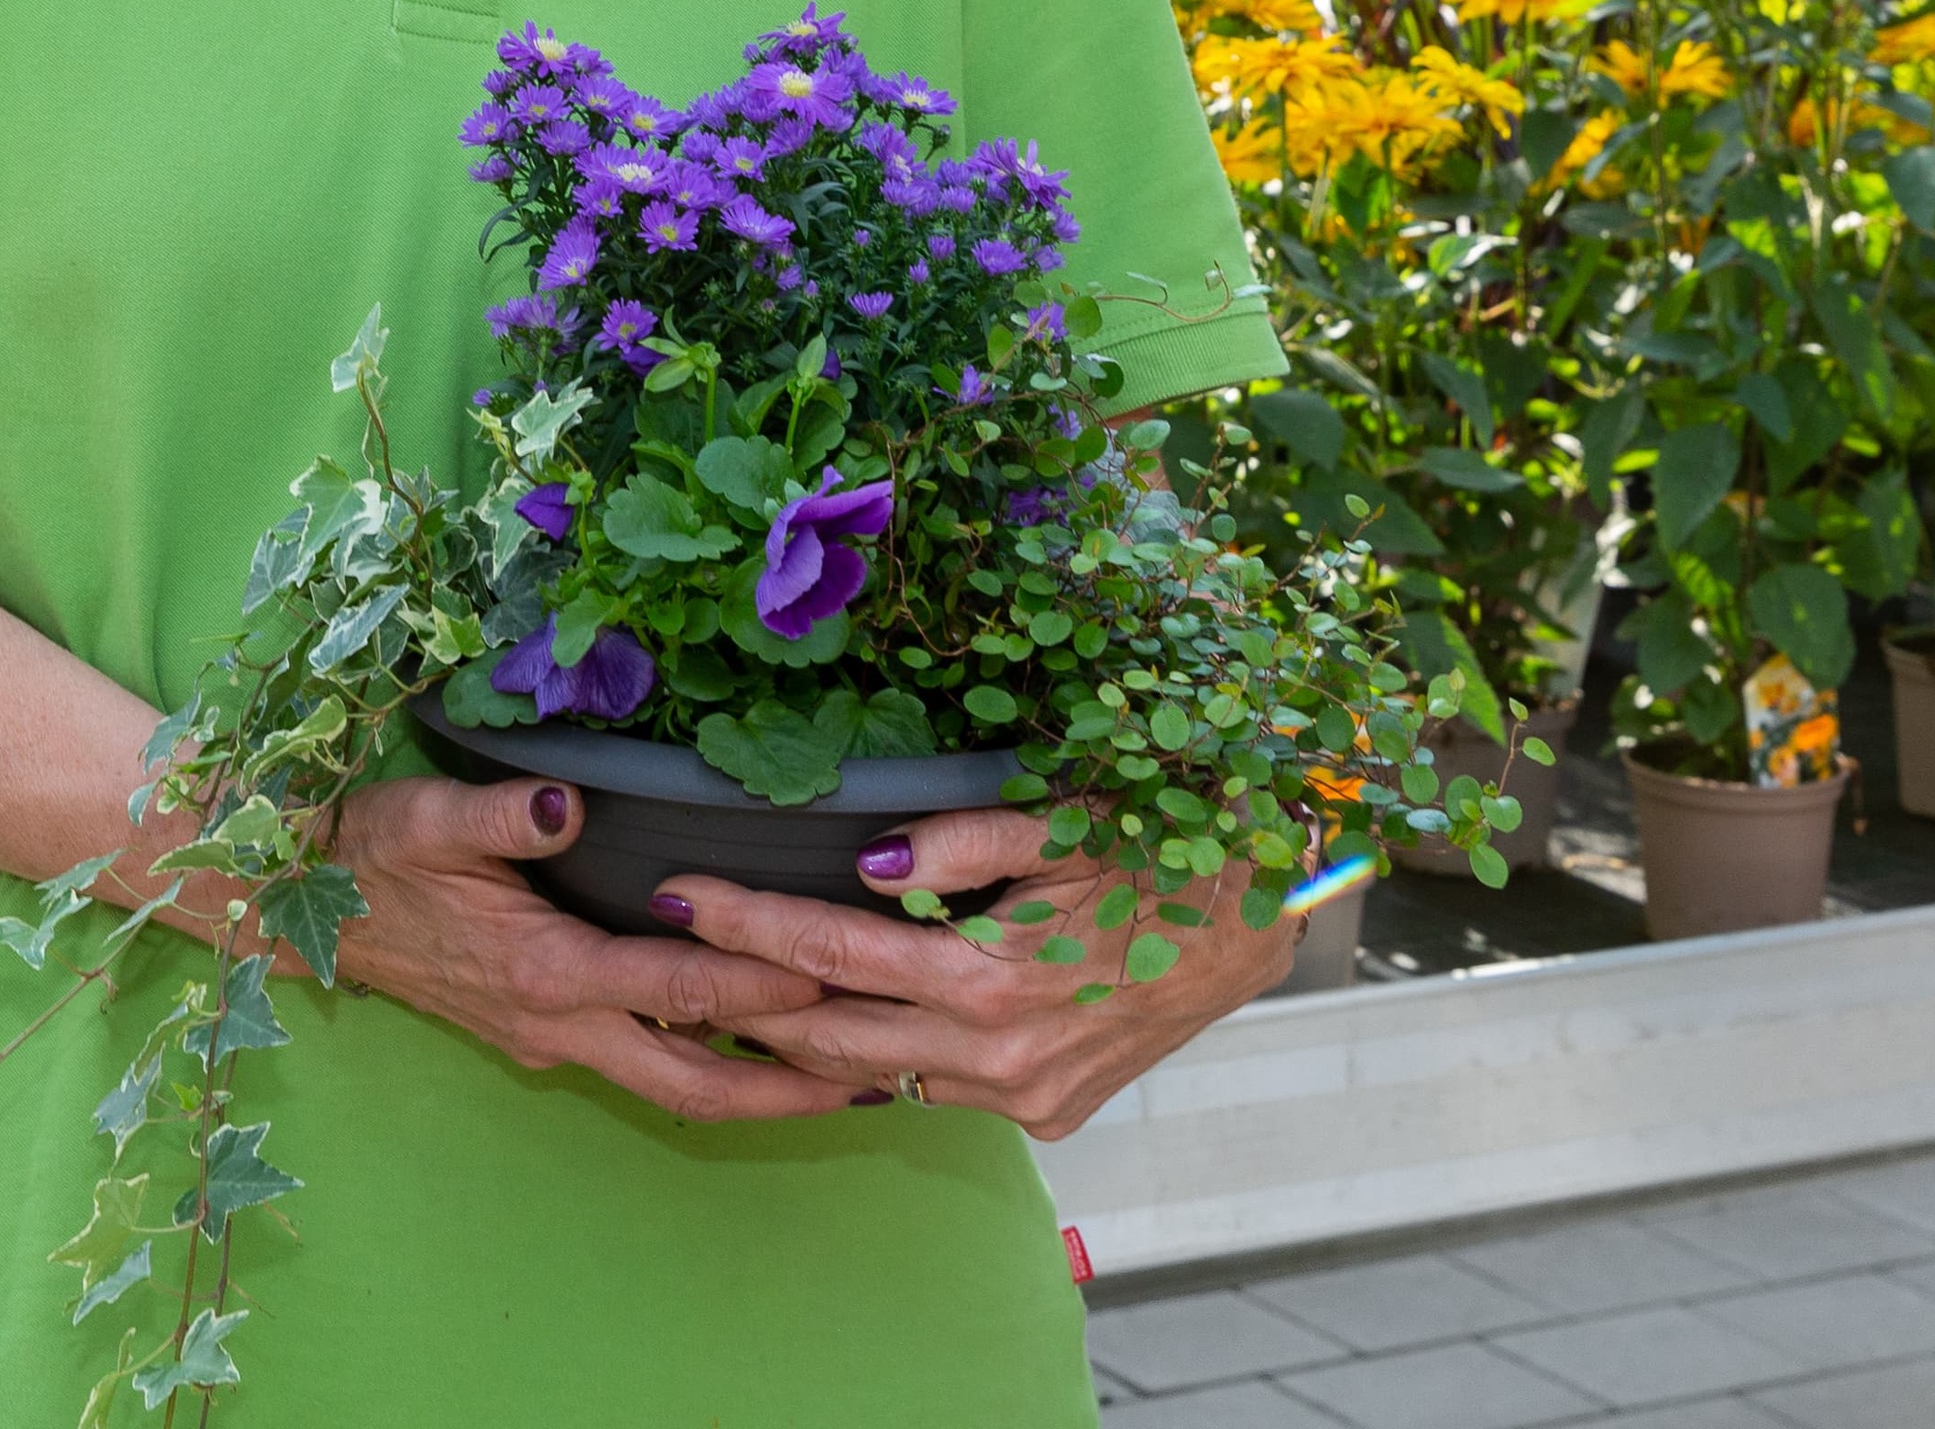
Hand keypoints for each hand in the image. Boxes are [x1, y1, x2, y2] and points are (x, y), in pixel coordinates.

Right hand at [321, 775, 852, 1122]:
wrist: (302, 909)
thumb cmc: (373, 854)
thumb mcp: (427, 818)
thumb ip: (501, 815)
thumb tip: (568, 805)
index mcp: (544, 970)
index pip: (677, 987)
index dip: (759, 984)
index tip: (834, 978)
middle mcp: (558, 1022)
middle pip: (694, 1082)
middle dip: (787, 1090)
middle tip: (878, 1075)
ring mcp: (552, 1040)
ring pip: (673, 1087)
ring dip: (759, 1090)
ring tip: (846, 1077)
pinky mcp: (544, 1036)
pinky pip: (644, 1065)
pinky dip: (711, 1064)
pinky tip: (756, 1043)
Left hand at [658, 808, 1304, 1140]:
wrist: (1264, 916)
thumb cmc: (1160, 843)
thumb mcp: (1064, 820)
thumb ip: (960, 842)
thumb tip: (867, 866)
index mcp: (995, 981)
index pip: (828, 954)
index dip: (742, 925)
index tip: (674, 897)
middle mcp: (1000, 1058)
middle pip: (828, 1040)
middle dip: (740, 1001)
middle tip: (670, 960)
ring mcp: (1024, 1097)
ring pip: (875, 1079)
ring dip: (800, 1044)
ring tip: (727, 997)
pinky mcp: (1048, 1114)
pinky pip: (936, 1091)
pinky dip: (880, 1062)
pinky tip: (841, 1027)